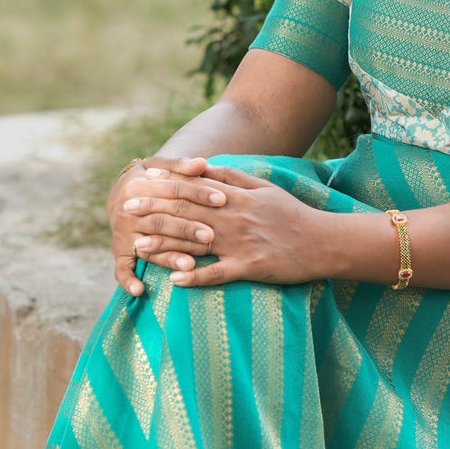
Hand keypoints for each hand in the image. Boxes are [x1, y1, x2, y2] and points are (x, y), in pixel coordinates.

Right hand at [108, 157, 226, 297]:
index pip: (173, 190)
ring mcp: (123, 233)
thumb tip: (202, 163)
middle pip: (161, 221)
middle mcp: (127, 210)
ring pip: (149, 246)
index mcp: (139, 185)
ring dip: (168, 257)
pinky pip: (121, 269)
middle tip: (212, 235)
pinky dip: (128, 280)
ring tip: (190, 264)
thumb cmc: (152, 180)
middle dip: (187, 229)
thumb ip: (180, 165)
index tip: (222, 199)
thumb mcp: (160, 167)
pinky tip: (140, 291)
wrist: (121, 193)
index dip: (198, 193)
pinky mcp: (119, 251)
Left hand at [129, 165, 336, 289]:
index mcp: (237, 198)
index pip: (194, 188)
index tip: (141, 180)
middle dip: (153, 211)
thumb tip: (204, 166)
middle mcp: (235, 218)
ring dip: (163, 246)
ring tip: (137, 247)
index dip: (165, 184)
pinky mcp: (250, 267)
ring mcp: (241, 244)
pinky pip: (218, 274)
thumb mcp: (265, 188)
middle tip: (125, 210)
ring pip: (195, 244)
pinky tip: (173, 282)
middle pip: (186, 213)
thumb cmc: (293, 214)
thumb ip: (233, 177)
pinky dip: (195, 278)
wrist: (324, 241)